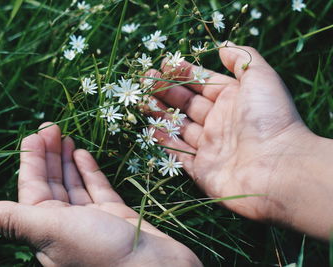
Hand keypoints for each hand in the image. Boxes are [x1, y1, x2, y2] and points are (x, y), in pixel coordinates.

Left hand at [0, 123, 200, 266]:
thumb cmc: (102, 252)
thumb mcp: (54, 232)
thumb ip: (16, 221)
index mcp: (47, 231)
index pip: (32, 189)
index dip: (31, 161)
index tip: (34, 134)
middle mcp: (67, 226)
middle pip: (52, 184)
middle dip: (48, 156)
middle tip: (50, 126)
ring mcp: (92, 221)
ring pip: (73, 185)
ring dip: (66, 161)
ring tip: (64, 136)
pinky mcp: (115, 217)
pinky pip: (97, 190)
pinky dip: (88, 172)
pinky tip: (82, 155)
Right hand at [146, 42, 332, 238]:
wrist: (277, 169)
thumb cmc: (269, 118)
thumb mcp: (261, 77)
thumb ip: (242, 58)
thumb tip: (223, 46)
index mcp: (234, 100)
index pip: (204, 83)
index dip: (185, 73)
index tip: (166, 63)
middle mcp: (221, 123)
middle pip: (188, 104)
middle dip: (166, 90)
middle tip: (146, 79)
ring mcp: (210, 147)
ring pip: (179, 126)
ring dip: (160, 113)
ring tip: (141, 100)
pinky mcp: (201, 170)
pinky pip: (178, 153)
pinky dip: (164, 141)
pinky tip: (149, 127)